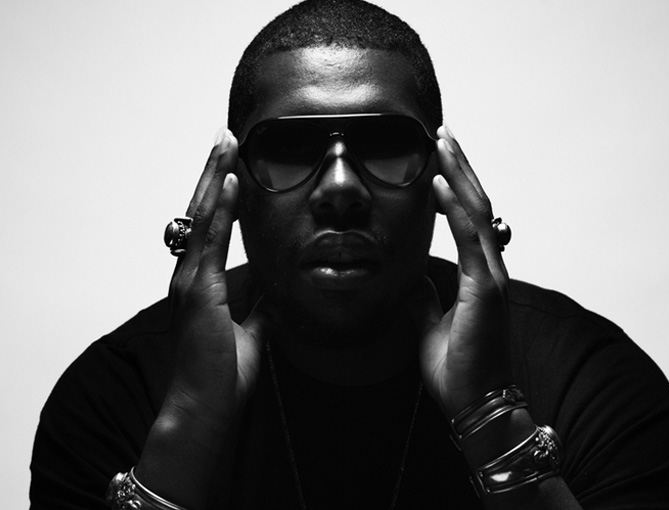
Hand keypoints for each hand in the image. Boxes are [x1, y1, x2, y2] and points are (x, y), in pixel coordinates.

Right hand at [166, 130, 264, 415]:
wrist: (207, 409)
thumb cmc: (223, 376)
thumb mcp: (253, 331)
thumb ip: (259, 306)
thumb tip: (275, 287)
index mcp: (201, 282)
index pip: (210, 225)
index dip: (221, 191)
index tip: (233, 161)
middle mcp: (189, 274)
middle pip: (200, 210)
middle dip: (214, 170)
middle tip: (225, 135)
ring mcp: (189, 281)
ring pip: (200, 216)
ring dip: (214, 176)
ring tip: (226, 142)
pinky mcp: (197, 292)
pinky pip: (209, 241)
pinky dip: (219, 210)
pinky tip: (230, 182)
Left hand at [409, 126, 511, 417]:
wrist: (475, 406)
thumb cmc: (458, 370)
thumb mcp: (430, 325)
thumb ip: (424, 300)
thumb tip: (409, 281)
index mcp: (479, 274)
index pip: (469, 217)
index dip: (456, 184)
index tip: (439, 156)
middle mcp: (491, 268)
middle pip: (477, 203)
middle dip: (460, 165)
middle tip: (442, 132)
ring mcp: (492, 277)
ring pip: (478, 211)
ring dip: (459, 173)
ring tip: (442, 140)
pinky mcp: (487, 290)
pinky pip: (470, 239)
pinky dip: (456, 208)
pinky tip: (439, 182)